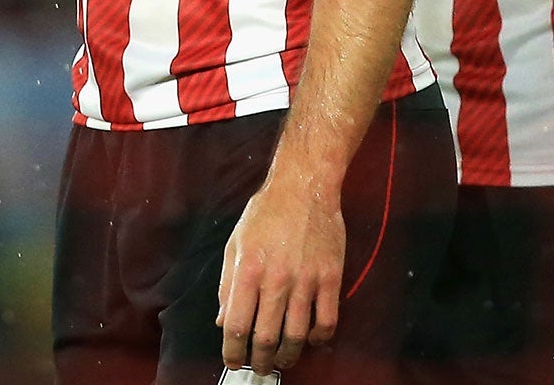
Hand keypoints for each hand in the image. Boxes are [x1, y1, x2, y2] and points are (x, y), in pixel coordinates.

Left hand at [217, 176, 343, 375]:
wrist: (305, 186)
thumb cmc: (267, 212)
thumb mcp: (236, 243)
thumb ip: (226, 284)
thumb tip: (222, 320)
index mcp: (248, 270)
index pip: (235, 326)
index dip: (232, 352)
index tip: (233, 361)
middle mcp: (276, 279)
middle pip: (265, 338)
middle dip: (259, 361)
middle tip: (259, 367)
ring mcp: (306, 280)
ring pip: (297, 336)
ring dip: (287, 356)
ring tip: (282, 360)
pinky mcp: (330, 278)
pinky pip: (327, 322)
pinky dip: (319, 339)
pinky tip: (311, 339)